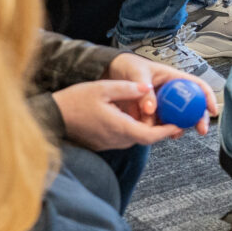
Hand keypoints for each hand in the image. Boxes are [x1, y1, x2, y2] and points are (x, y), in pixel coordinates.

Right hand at [51, 80, 187, 149]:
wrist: (53, 117)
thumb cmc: (74, 103)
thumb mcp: (102, 88)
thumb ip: (127, 89)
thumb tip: (146, 88)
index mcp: (119, 128)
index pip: (150, 135)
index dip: (166, 131)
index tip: (178, 124)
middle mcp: (117, 139)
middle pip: (146, 137)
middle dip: (161, 128)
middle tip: (174, 116)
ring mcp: (111, 143)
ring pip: (136, 136)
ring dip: (147, 127)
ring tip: (160, 113)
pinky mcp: (105, 143)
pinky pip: (125, 136)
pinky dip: (134, 127)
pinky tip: (136, 115)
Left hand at [104, 52, 213, 135]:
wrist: (112, 72)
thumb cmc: (128, 66)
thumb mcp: (137, 75)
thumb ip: (144, 92)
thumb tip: (151, 110)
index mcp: (173, 78)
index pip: (197, 86)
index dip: (208, 97)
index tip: (213, 110)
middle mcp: (172, 92)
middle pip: (192, 105)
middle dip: (199, 118)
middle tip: (201, 130)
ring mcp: (163, 103)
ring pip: (177, 117)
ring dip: (179, 127)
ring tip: (175, 134)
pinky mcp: (153, 113)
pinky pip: (161, 123)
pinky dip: (162, 130)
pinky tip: (159, 135)